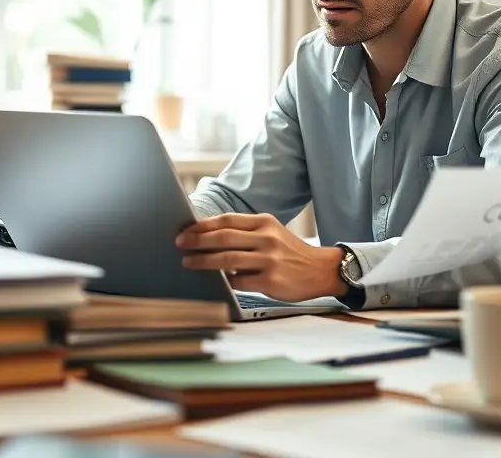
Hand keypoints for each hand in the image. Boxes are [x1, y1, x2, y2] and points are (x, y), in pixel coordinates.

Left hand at [176, 213, 347, 302]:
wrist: (320, 270)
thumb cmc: (290, 252)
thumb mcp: (272, 233)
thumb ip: (246, 233)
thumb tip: (208, 237)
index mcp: (265, 223)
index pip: (227, 220)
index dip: (203, 225)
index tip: (186, 230)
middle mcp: (266, 239)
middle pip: (224, 238)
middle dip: (197, 241)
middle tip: (180, 244)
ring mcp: (269, 260)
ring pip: (227, 260)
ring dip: (203, 261)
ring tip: (188, 262)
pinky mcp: (271, 281)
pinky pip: (239, 281)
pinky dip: (224, 281)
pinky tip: (215, 280)